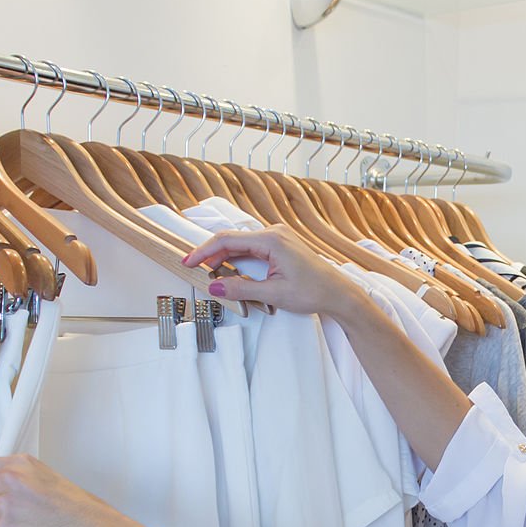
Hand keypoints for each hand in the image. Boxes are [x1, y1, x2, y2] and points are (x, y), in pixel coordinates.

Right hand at [183, 224, 367, 318]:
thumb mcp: (273, 294)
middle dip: (211, 255)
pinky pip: (252, 248)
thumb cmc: (313, 291)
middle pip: (232, 240)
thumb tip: (214, 286)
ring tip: (210, 274)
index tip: (188, 262)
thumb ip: (241, 289)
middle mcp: (274, 232)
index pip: (227, 240)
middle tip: (195, 271)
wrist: (337, 293)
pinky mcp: (280, 245)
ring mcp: (278, 237)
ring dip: (224, 258)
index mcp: (271, 240)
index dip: (204, 251)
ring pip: (241, 244)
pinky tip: (230, 270)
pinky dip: (238, 258)